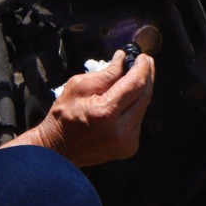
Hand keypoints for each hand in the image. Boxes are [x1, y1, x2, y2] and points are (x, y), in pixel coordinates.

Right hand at [9, 51, 154, 166]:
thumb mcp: (78, 86)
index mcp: (106, 113)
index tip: (143, 56)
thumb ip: (105, 74)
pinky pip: (138, 120)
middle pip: (145, 96)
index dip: (142, 68)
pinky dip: (135, 108)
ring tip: (133, 78)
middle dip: (147, 76)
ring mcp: (127, 142)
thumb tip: (123, 60)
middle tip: (144, 62)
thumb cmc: (64, 116)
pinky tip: (125, 101)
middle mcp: (121, 130)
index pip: (135, 84)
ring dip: (140, 92)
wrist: (58, 149)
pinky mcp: (129, 148)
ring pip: (144, 108)